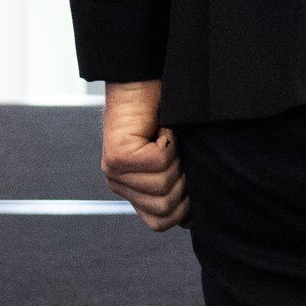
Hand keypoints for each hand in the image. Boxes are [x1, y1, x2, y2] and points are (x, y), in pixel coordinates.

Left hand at [102, 79, 188, 230]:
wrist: (142, 83)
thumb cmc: (163, 117)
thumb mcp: (174, 161)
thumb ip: (177, 189)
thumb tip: (191, 221)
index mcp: (132, 191)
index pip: (159, 223)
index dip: (181, 205)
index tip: (183, 174)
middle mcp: (118, 185)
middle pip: (165, 208)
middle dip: (181, 179)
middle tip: (174, 153)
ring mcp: (114, 173)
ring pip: (163, 185)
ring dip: (175, 158)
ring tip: (164, 139)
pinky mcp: (117, 156)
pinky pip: (159, 161)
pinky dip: (169, 141)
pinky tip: (160, 130)